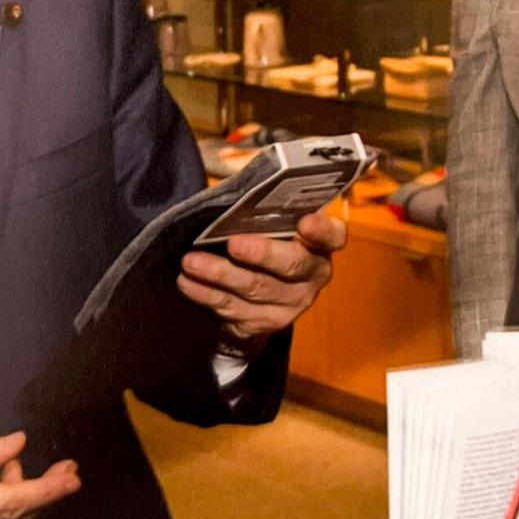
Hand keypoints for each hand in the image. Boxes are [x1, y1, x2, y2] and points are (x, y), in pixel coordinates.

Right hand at [0, 431, 78, 518]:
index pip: (8, 503)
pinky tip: (16, 487)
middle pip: (17, 517)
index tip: (70, 478)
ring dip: (36, 501)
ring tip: (45, 473)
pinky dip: (18, 511)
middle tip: (71, 470)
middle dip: (48, 493)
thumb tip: (19, 442)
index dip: (43, 491)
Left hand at [176, 211, 346, 340]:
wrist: (271, 290)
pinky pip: (232, 310)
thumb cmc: (272, 238)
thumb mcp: (280, 222)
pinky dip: (206, 295)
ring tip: (191, 262)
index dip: (321, 230)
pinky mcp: (264, 323)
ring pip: (255, 289)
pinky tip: (186, 282)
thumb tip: (235, 195)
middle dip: (261, 254)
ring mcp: (290, 304)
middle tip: (233, 244)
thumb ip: (270, 210)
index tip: (305, 221)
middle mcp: (312, 276)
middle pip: (290, 265)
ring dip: (220, 275)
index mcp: (321, 244)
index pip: (332, 235)